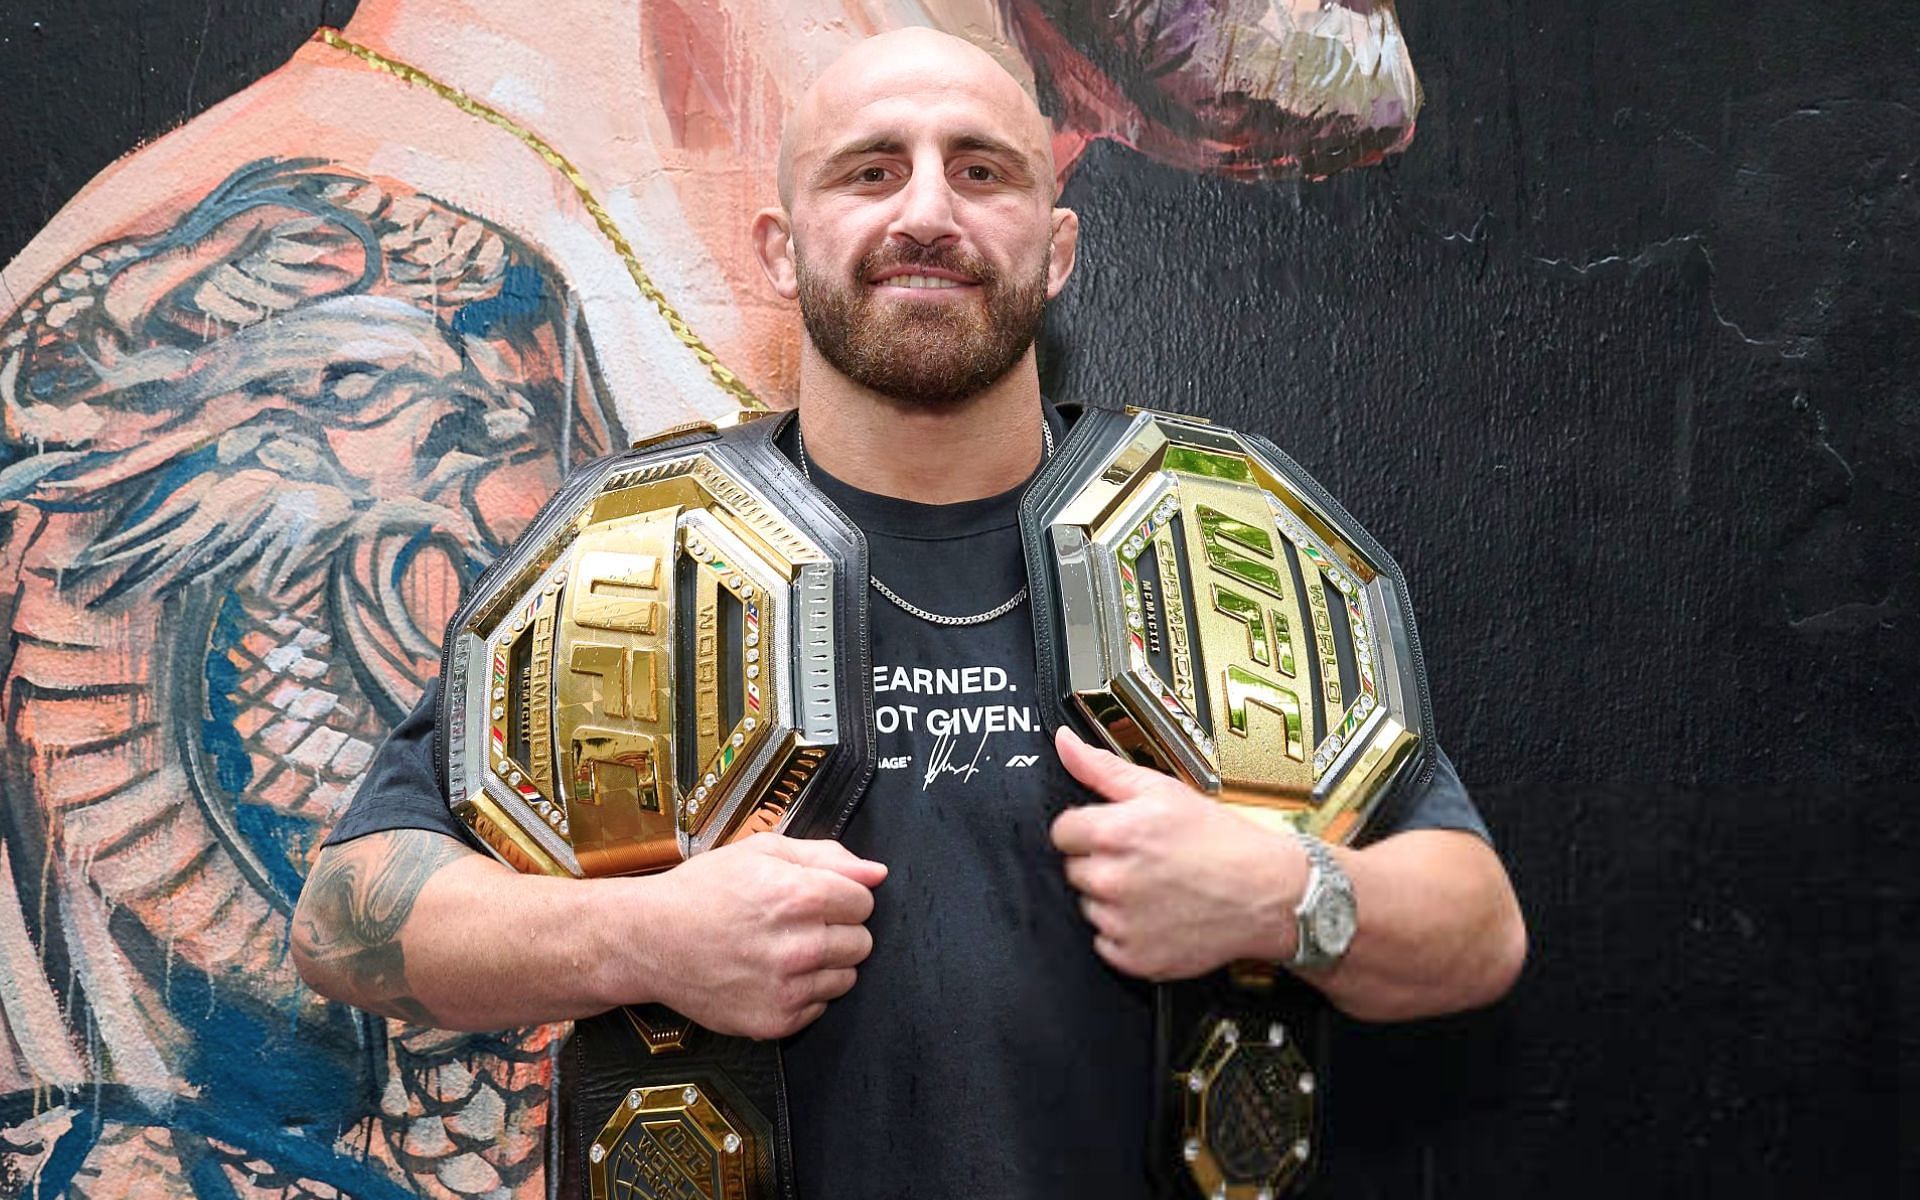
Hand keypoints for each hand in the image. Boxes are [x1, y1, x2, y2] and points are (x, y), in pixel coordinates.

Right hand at [637, 833, 885, 1039]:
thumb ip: (826, 857)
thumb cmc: (703, 891)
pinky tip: (772, 975)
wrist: (650, 940)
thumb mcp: (761, 851)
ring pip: (847, 978)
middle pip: (862, 942)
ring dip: (825, 964)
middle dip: (837, 930)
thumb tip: (876, 872)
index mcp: (800, 896)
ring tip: (783, 950)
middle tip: (797, 925)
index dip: (843, 896)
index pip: (865, 902)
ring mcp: (787, 989)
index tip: (816, 898)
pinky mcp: (774, 1021)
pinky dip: (804, 994)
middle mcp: (799, 946)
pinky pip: (819, 1008)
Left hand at [1050, 727, 1303, 979]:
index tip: (1116, 834)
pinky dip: (1126, 933)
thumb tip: (1065, 744)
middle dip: (1101, 862)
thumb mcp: (1163, 790)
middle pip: (1074, 869)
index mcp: (1113, 834)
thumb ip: (1102, 768)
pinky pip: (1106, 943)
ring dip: (1113, 899)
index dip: (1088, 829)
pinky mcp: (1134, 958)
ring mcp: (1121, 923)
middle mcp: (1111, 880)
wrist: (1268, 893)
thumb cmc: (1222, 841)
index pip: (1061, 832)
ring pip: (1090, 906)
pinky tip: (1158, 915)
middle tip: (1144, 859)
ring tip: (1156, 887)